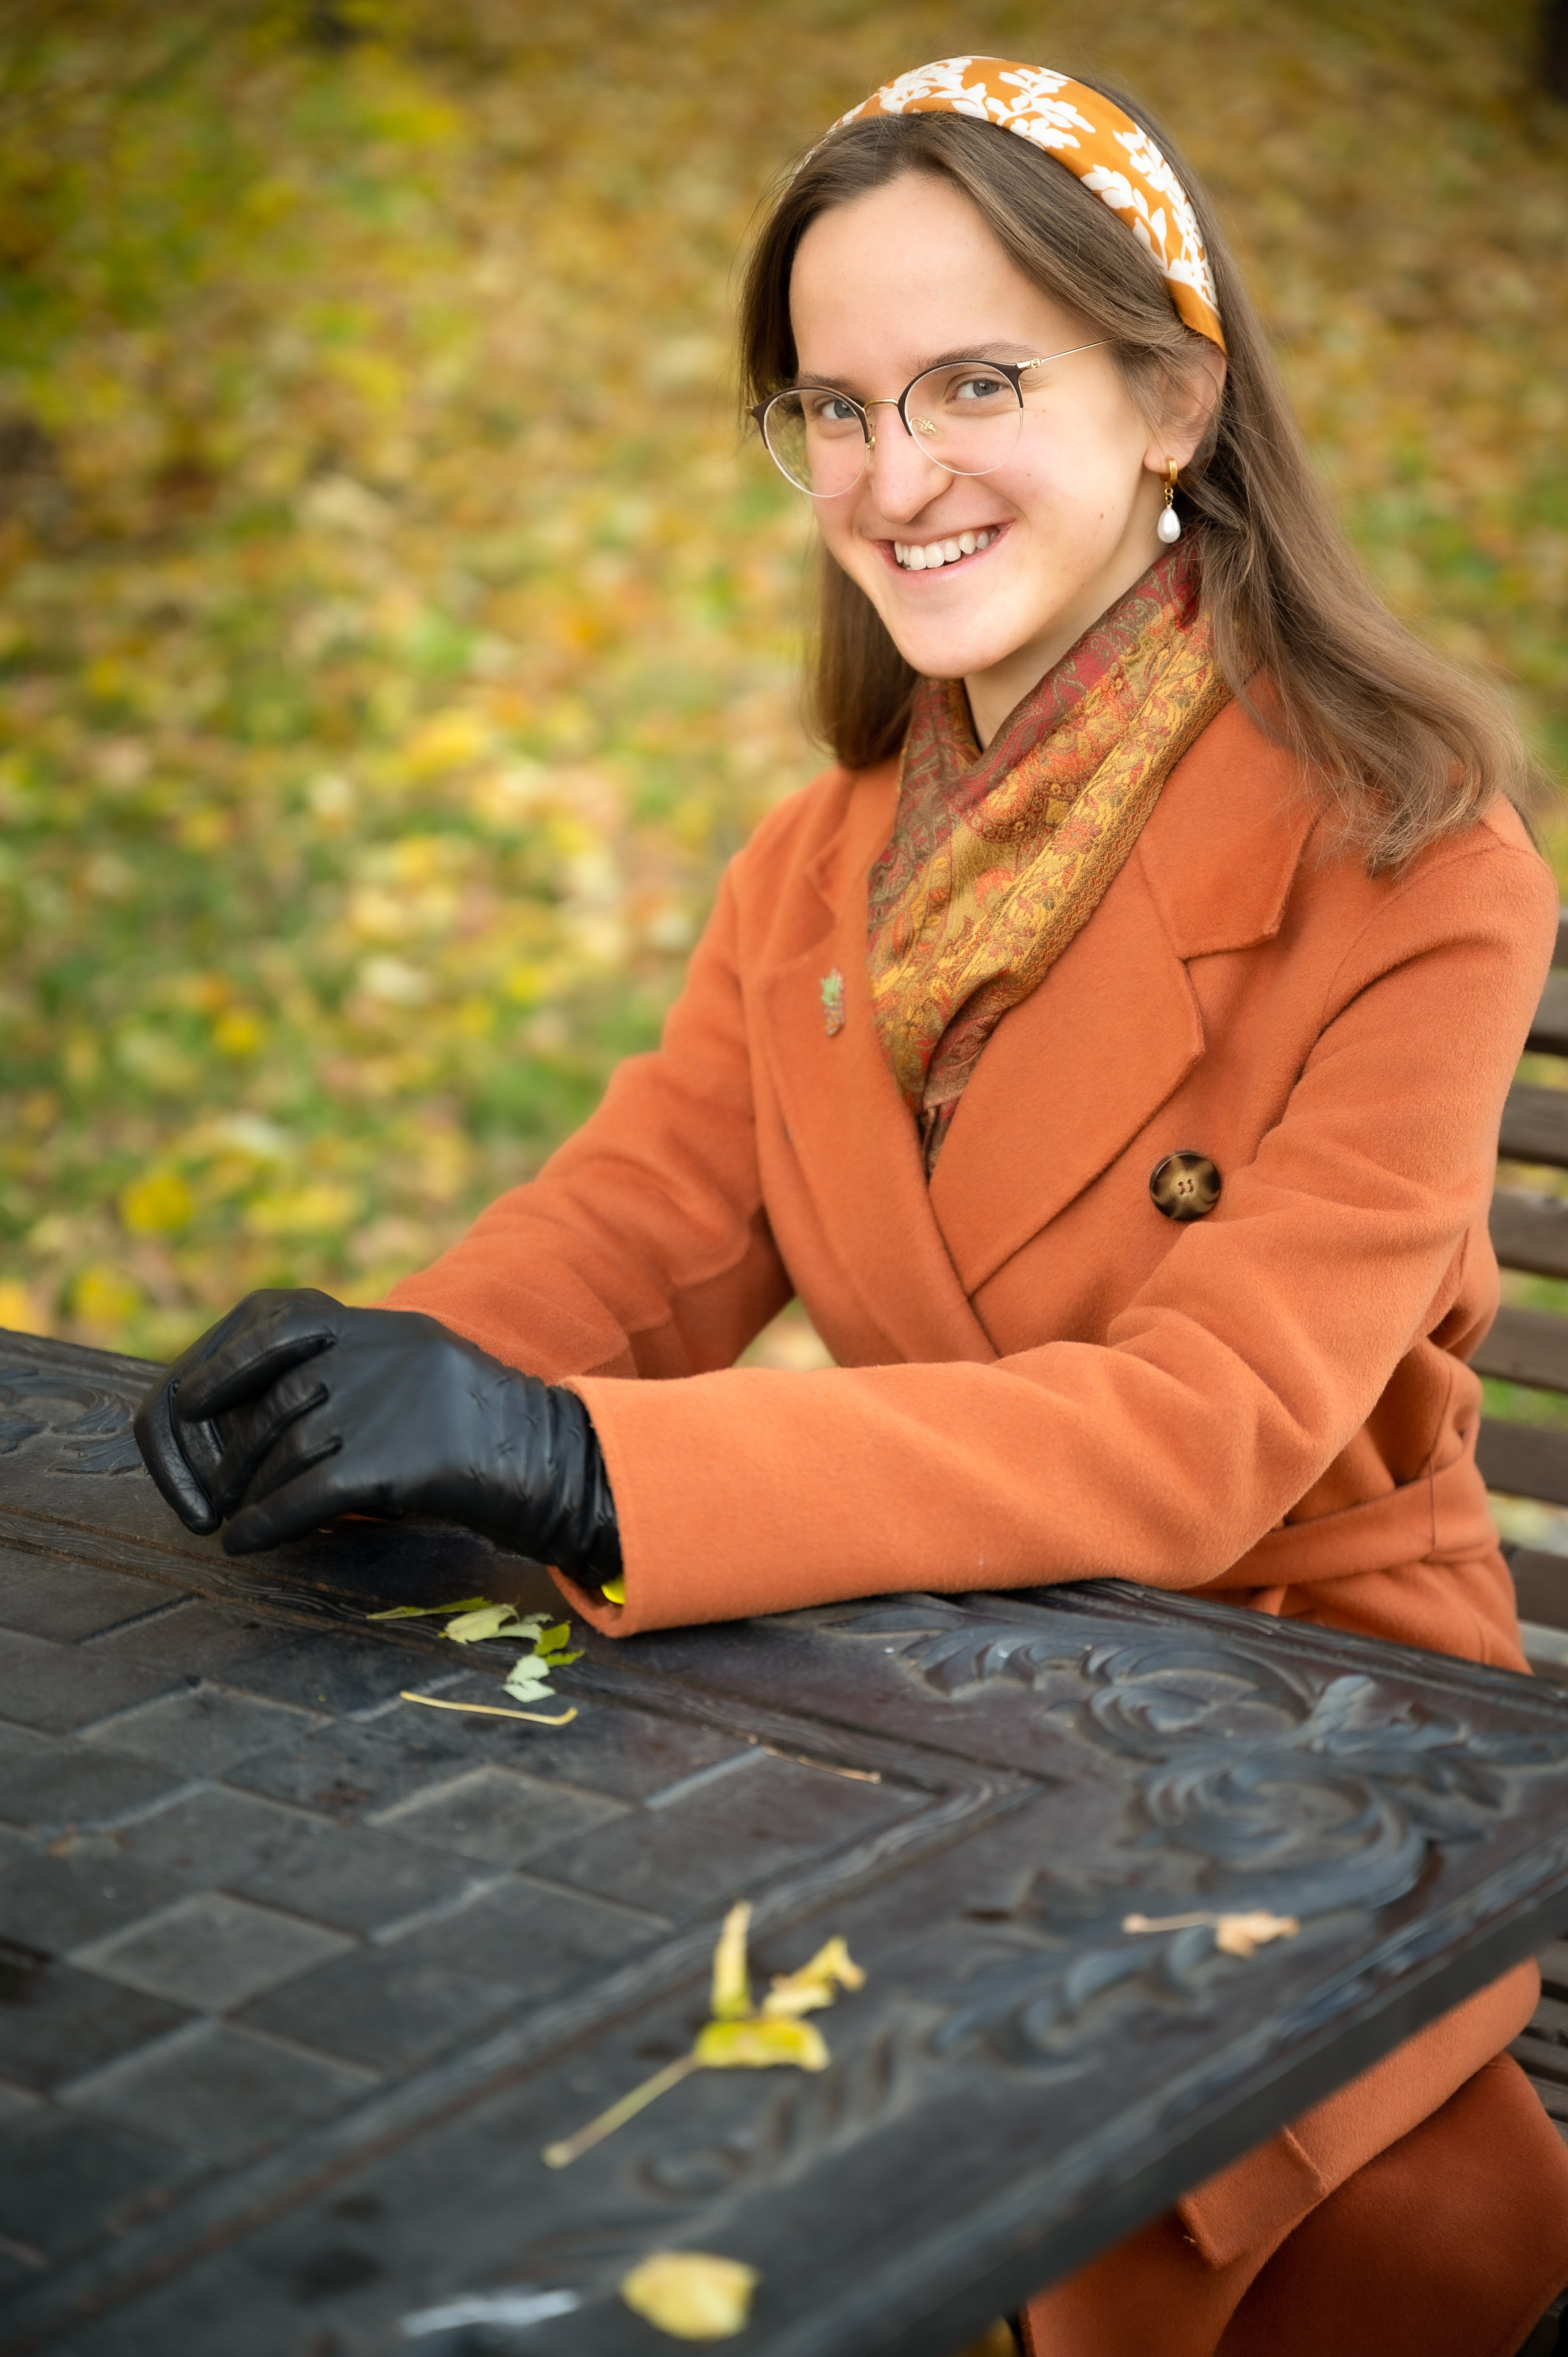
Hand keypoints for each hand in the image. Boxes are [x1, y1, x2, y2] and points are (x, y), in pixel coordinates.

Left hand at [132, 1288, 620, 1569]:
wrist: (560, 1465)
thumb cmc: (488, 1437)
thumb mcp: (421, 1374)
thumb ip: (357, 1373)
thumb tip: (272, 1412)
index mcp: (385, 1326)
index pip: (275, 1318)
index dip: (221, 1361)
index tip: (190, 1403)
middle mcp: (379, 1353)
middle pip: (268, 1400)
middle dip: (228, 1454)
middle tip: (210, 1494)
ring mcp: (387, 1403)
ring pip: (280, 1451)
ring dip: (244, 1494)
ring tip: (230, 1520)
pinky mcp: (395, 1461)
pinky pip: (304, 1495)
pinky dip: (266, 1523)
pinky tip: (249, 1543)